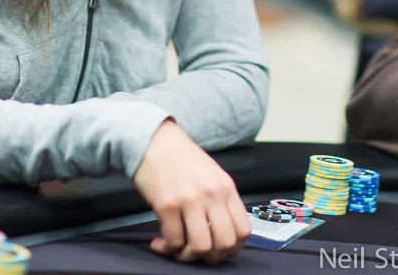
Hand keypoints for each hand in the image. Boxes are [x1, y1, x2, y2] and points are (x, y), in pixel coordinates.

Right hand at [132, 119, 251, 263]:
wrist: (154, 140)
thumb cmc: (182, 158)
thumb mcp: (212, 174)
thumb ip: (220, 200)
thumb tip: (222, 232)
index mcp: (226, 188)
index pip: (243, 229)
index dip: (233, 248)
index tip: (219, 251)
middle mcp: (212, 195)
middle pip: (224, 243)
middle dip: (211, 257)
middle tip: (198, 254)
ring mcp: (190, 200)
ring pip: (200, 246)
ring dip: (187, 256)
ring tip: (177, 250)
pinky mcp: (167, 204)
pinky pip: (173, 240)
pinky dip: (167, 247)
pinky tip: (160, 242)